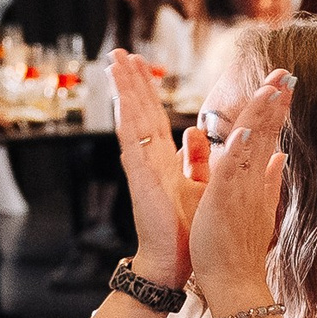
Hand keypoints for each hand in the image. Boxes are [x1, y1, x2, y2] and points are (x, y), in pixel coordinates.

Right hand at [111, 48, 208, 286]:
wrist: (174, 264)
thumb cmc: (186, 231)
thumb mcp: (199, 185)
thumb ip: (199, 160)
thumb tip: (202, 135)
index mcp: (163, 161)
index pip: (154, 118)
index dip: (147, 91)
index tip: (141, 65)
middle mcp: (149, 160)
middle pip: (139, 112)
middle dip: (131, 81)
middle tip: (121, 53)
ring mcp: (141, 169)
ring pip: (131, 121)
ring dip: (124, 91)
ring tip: (115, 63)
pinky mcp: (140, 180)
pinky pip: (131, 144)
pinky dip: (126, 121)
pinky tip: (121, 99)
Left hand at [187, 69, 292, 312]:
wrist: (235, 283)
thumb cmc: (239, 247)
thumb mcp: (259, 207)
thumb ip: (268, 180)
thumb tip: (281, 156)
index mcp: (256, 180)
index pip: (269, 136)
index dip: (277, 108)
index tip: (285, 81)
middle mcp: (253, 182)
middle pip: (267, 134)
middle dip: (276, 102)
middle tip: (287, 72)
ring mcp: (242, 192)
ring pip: (253, 148)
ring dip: (262, 117)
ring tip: (272, 88)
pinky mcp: (226, 205)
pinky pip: (233, 174)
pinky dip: (240, 153)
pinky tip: (245, 131)